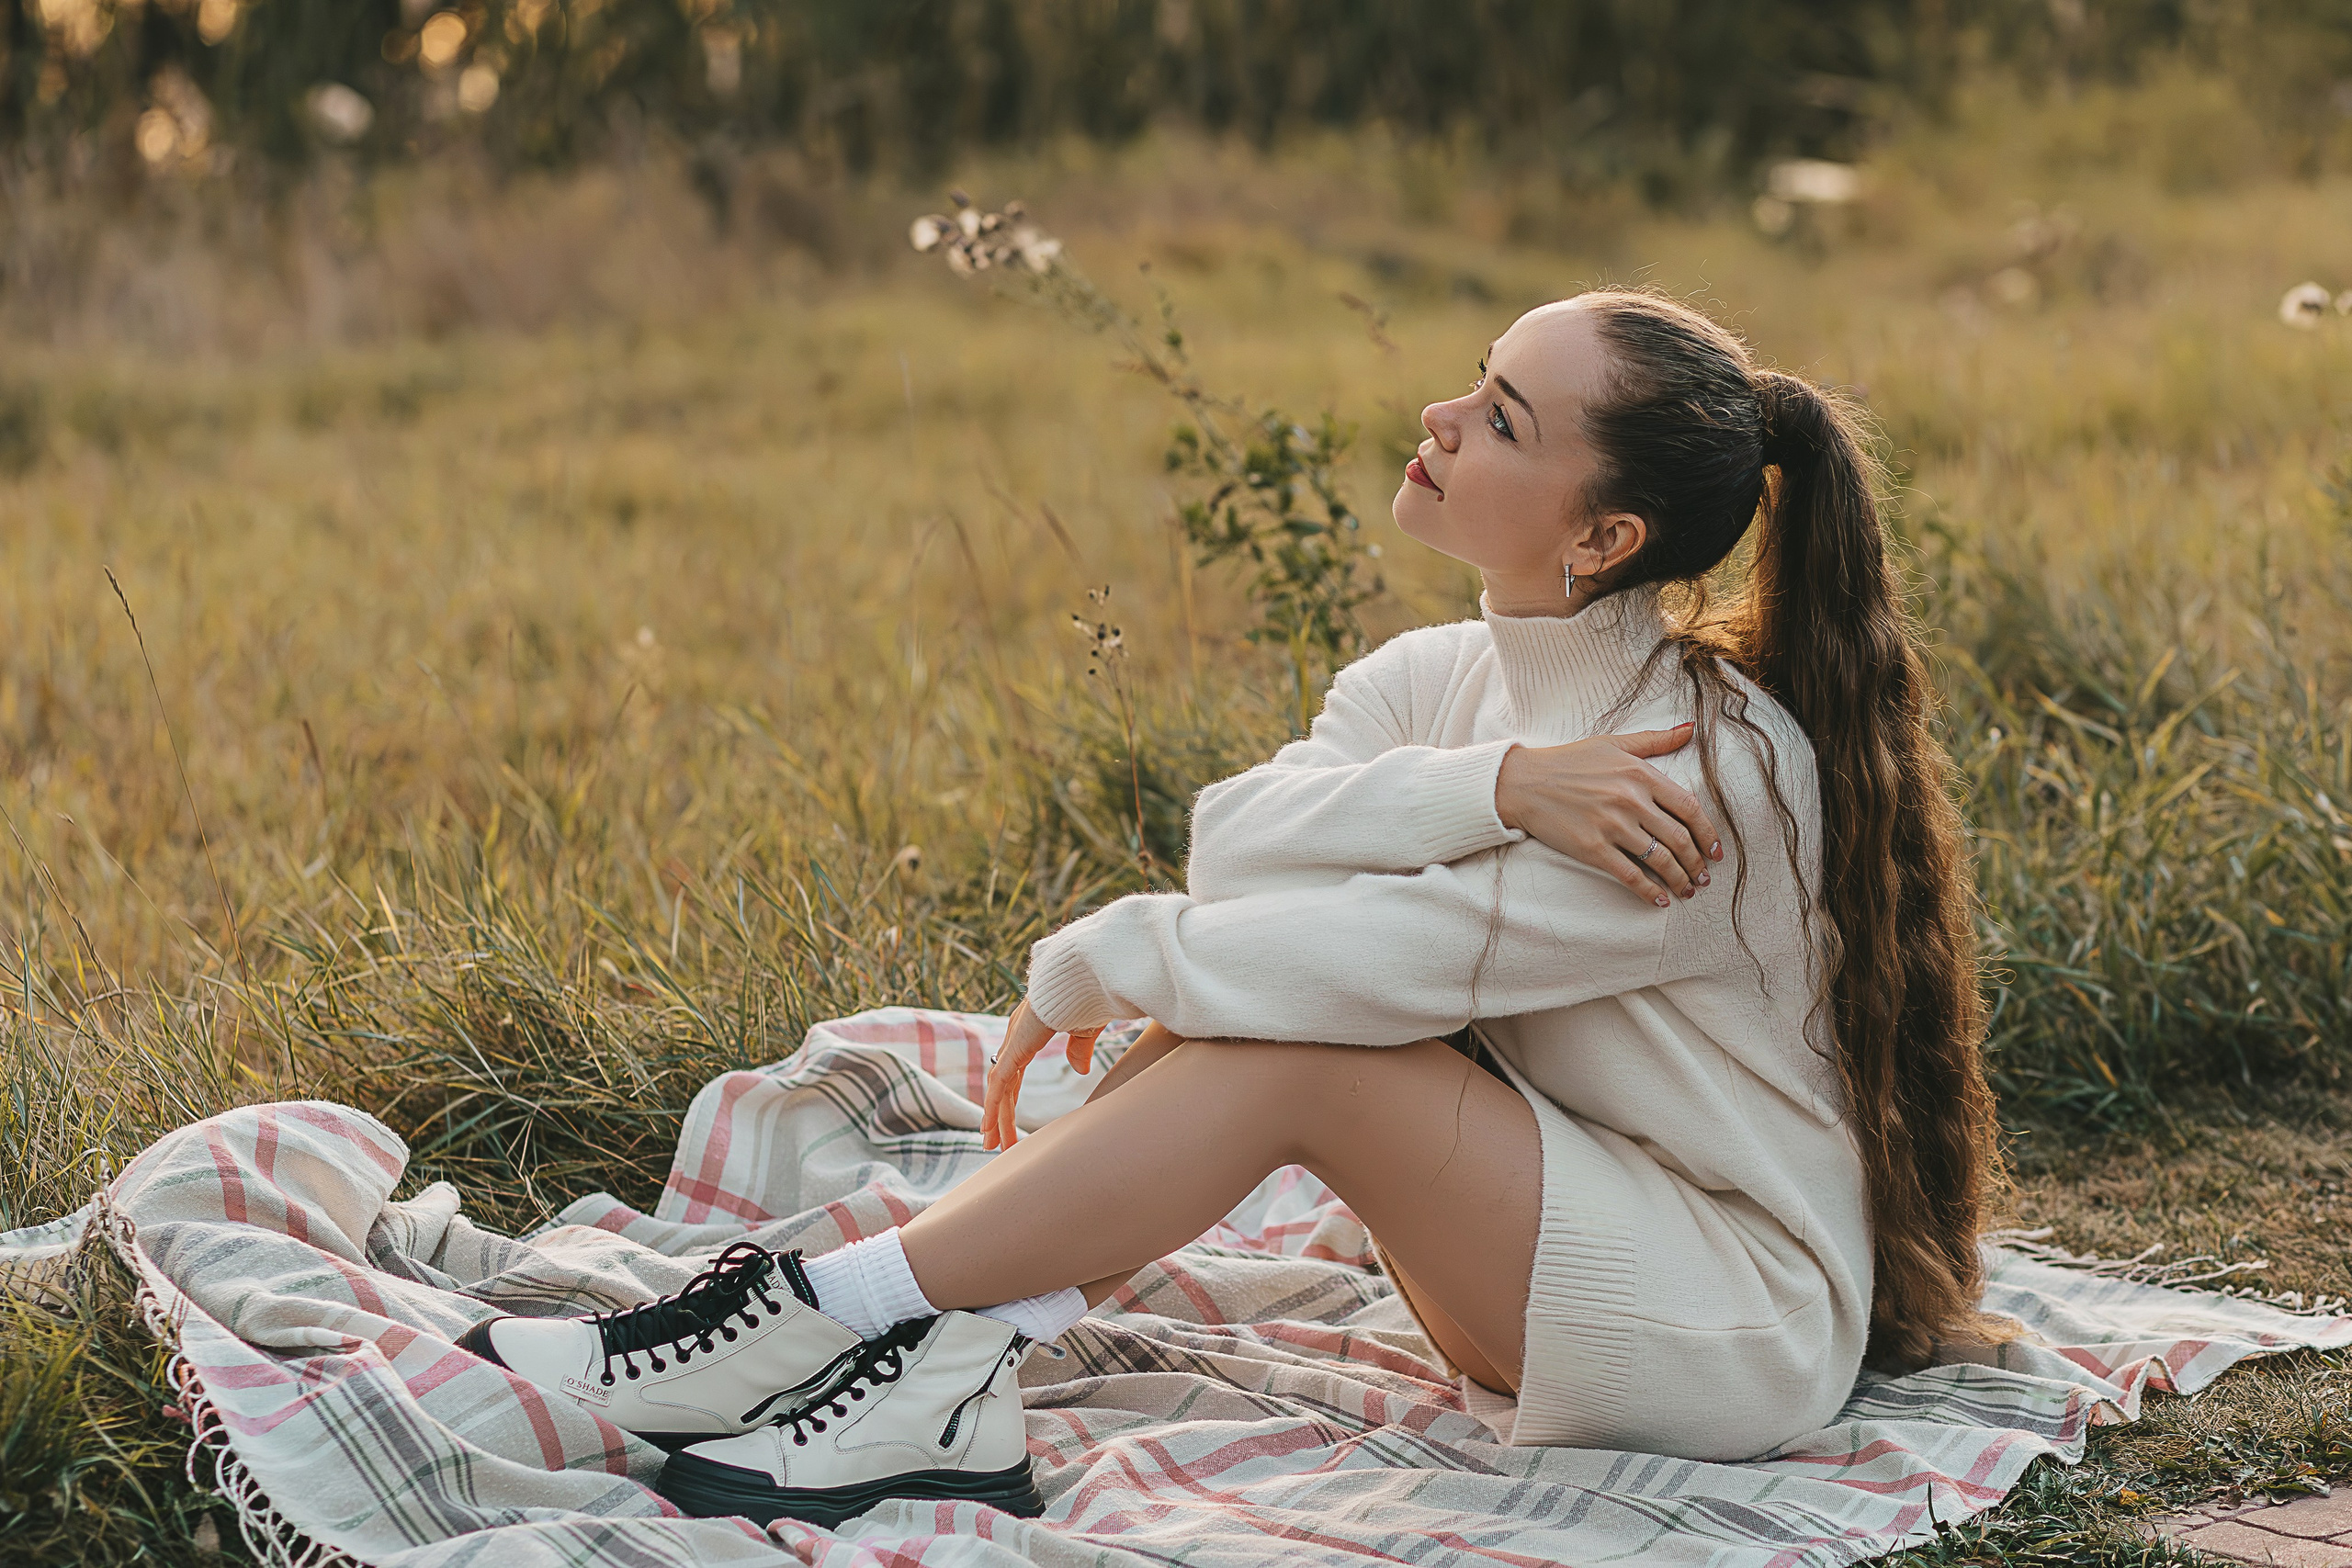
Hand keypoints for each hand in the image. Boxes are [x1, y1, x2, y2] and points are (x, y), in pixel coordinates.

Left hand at [982, 999, 1105, 1150]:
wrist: (1086, 973)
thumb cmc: (1090, 992)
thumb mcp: (1084, 1028)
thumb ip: (1078, 1048)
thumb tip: (1079, 1069)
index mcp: (1031, 1030)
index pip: (1013, 1071)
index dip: (1009, 1097)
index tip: (1007, 1119)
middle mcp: (1017, 1036)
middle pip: (1004, 1084)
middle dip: (1000, 1114)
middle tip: (997, 1144)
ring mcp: (1015, 1040)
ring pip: (1000, 1089)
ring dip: (997, 1119)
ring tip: (993, 1147)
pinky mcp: (1018, 1046)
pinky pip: (1000, 1084)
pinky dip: (992, 1108)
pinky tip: (989, 1130)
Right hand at [1494, 725, 1722, 906]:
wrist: (1522, 782)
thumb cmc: (1568, 761)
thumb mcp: (1613, 743)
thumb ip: (1655, 740)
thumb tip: (1691, 728)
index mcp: (1640, 774)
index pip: (1689, 808)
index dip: (1708, 833)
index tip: (1715, 850)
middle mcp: (1630, 800)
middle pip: (1680, 838)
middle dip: (1697, 862)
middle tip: (1704, 877)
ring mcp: (1611, 826)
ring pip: (1660, 860)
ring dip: (1680, 879)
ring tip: (1687, 889)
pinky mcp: (1592, 849)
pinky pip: (1630, 876)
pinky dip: (1649, 892)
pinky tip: (1660, 901)